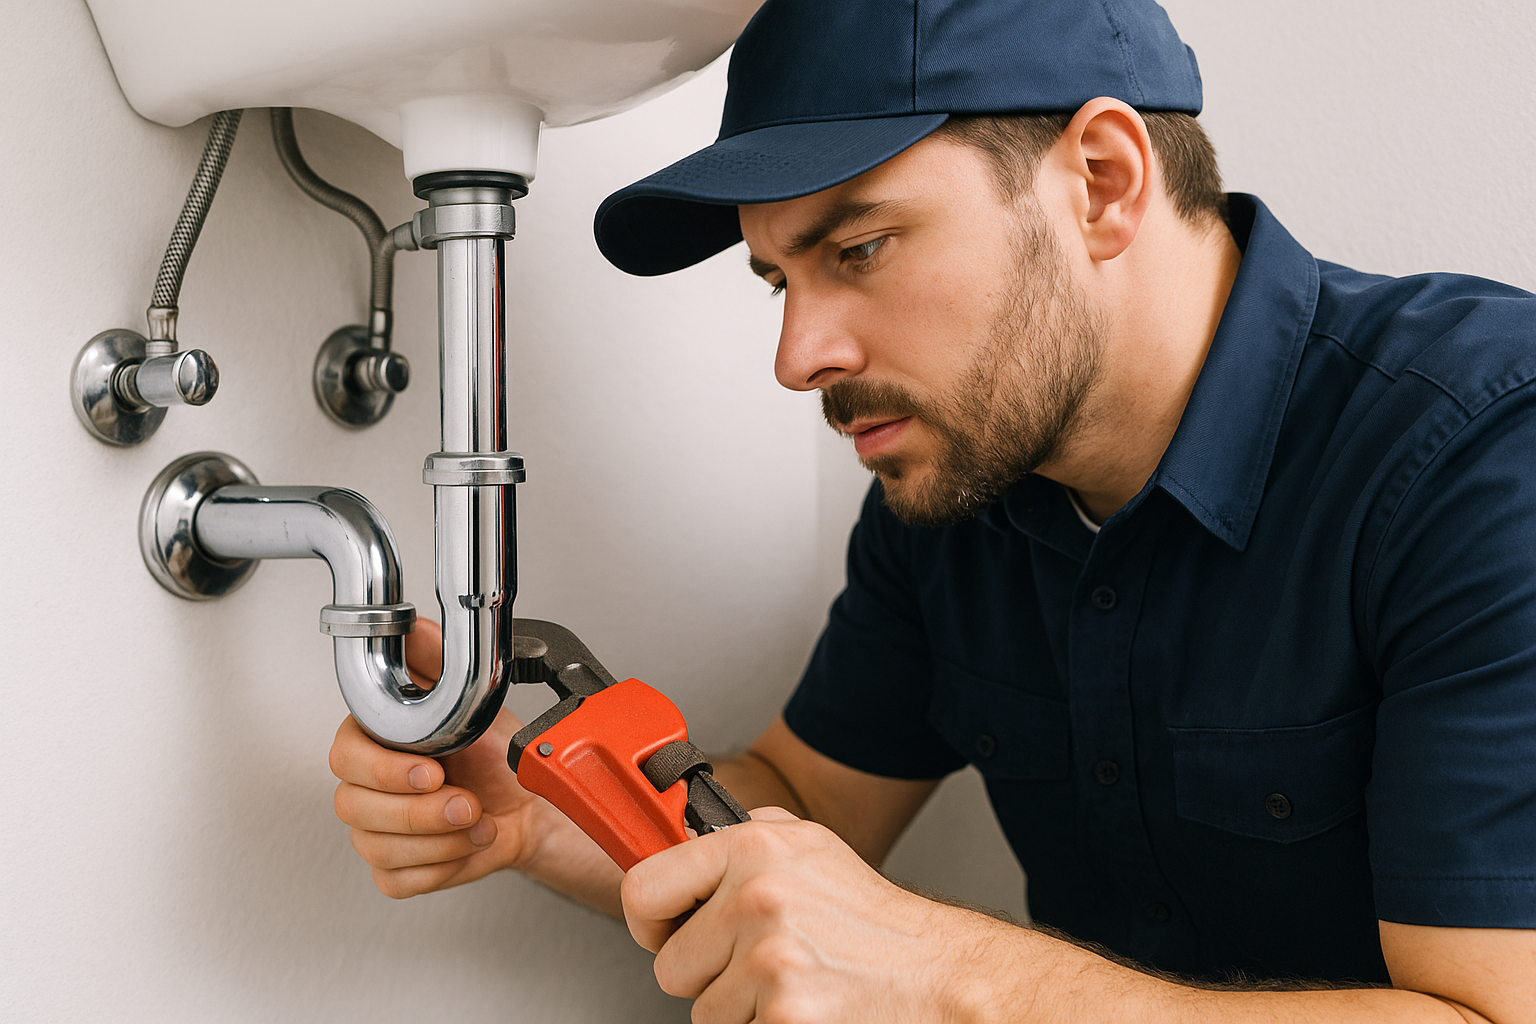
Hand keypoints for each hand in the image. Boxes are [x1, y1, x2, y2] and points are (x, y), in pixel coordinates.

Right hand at [329, 620, 622, 908]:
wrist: (527, 801)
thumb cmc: (494, 752)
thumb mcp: (473, 694)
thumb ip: (434, 656)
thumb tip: (409, 625)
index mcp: (372, 740)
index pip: (345, 757)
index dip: (385, 770)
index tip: (432, 770)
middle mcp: (366, 786)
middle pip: (357, 809)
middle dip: (421, 811)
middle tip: (466, 801)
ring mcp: (375, 830)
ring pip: (378, 848)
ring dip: (439, 840)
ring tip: (477, 819)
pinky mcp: (394, 868)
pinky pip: (397, 879)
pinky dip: (441, 867)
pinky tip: (466, 843)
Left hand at [621, 807, 995, 1023]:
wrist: (941, 976)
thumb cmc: (873, 919)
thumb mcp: (805, 848)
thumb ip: (737, 842)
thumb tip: (672, 855)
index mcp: (753, 846)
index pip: (643, 889)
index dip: (650, 922)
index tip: (667, 931)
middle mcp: (757, 898)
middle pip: (671, 966)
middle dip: (709, 973)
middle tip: (763, 961)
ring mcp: (770, 962)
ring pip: (703, 1011)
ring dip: (742, 1009)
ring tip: (795, 983)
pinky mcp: (784, 1018)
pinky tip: (806, 1009)